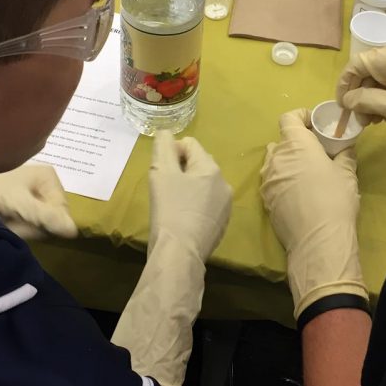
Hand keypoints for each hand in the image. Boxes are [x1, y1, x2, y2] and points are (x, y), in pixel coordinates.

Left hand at [0, 164, 75, 238]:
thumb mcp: (22, 205)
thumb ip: (47, 217)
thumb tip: (74, 231)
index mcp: (49, 177)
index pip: (62, 212)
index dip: (47, 224)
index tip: (26, 222)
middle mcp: (42, 183)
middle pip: (49, 217)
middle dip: (31, 226)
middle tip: (11, 221)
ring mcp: (28, 192)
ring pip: (36, 222)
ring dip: (20, 227)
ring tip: (2, 220)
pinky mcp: (13, 202)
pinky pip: (23, 222)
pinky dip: (11, 225)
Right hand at [111, 131, 230, 385]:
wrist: (180, 252)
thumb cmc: (169, 209)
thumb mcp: (161, 172)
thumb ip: (163, 146)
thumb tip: (166, 132)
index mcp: (210, 168)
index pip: (190, 144)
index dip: (171, 153)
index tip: (160, 171)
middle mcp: (224, 183)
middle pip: (198, 164)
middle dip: (180, 170)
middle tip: (163, 187)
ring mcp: (225, 205)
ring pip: (203, 185)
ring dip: (187, 188)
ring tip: (171, 203)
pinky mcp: (221, 224)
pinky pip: (205, 205)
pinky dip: (193, 206)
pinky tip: (181, 218)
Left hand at [260, 109, 365, 318]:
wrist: (318, 239)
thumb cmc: (335, 199)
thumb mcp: (347, 174)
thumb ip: (344, 155)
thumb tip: (345, 148)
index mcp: (296, 144)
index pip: (289, 118)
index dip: (301, 117)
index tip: (313, 126)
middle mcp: (276, 158)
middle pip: (281, 141)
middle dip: (296, 143)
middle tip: (315, 153)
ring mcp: (267, 179)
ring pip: (274, 162)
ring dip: (287, 162)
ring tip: (305, 174)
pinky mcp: (264, 199)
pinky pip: (271, 181)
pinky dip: (282, 180)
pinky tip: (297, 193)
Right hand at [336, 36, 385, 158]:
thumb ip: (368, 101)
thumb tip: (347, 99)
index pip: (358, 63)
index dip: (345, 85)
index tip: (343, 108)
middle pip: (371, 70)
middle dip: (363, 96)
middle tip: (364, 122)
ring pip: (384, 75)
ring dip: (376, 97)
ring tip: (378, 121)